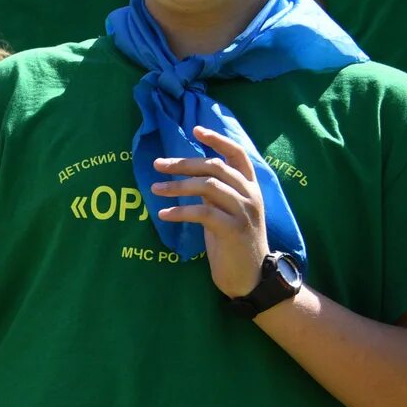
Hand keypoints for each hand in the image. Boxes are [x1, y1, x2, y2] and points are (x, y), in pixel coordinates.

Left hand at [153, 126, 274, 300]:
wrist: (251, 276)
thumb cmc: (233, 243)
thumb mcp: (226, 211)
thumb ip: (215, 192)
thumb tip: (190, 174)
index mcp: (250, 187)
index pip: (237, 154)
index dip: (217, 140)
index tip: (195, 130)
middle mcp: (250, 195)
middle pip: (215, 167)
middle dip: (183, 163)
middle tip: (157, 164)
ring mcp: (244, 211)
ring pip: (209, 187)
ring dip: (178, 186)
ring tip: (155, 189)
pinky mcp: (233, 230)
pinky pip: (203, 213)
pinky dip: (181, 211)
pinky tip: (163, 214)